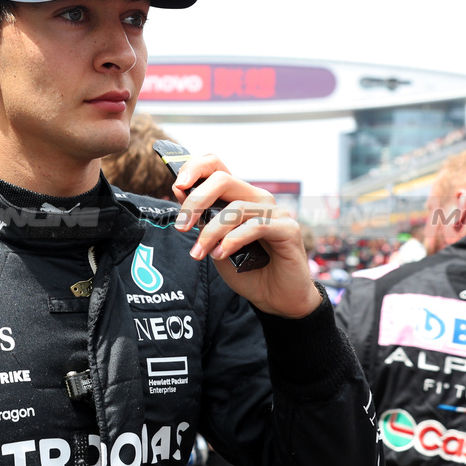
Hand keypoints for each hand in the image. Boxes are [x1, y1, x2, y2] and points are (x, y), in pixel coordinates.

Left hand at [171, 154, 320, 317]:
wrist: (276, 299)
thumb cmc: (248, 270)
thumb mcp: (215, 244)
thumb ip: (202, 219)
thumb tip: (178, 189)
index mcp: (239, 197)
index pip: (217, 166)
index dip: (195, 168)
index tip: (177, 187)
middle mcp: (258, 199)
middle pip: (223, 180)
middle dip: (196, 201)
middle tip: (182, 227)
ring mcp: (276, 212)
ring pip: (235, 208)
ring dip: (211, 232)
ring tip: (200, 254)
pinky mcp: (288, 228)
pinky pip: (256, 226)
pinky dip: (233, 240)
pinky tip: (221, 254)